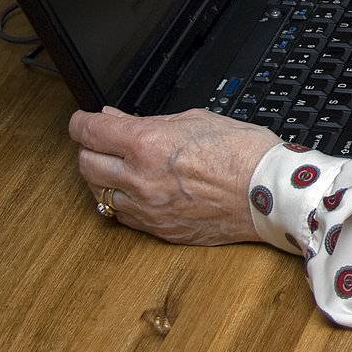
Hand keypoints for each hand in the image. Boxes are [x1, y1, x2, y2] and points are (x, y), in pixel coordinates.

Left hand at [70, 106, 280, 244]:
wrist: (271, 193)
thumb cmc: (244, 153)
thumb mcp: (196, 120)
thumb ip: (151, 122)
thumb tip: (117, 120)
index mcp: (148, 144)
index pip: (89, 132)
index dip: (81, 122)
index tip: (84, 121)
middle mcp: (140, 179)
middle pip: (85, 164)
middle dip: (89, 149)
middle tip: (103, 142)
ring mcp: (147, 209)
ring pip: (99, 193)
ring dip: (105, 177)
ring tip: (123, 167)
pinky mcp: (158, 231)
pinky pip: (123, 216)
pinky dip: (124, 201)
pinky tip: (140, 190)